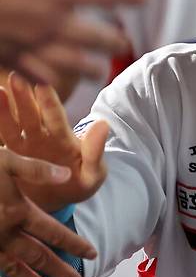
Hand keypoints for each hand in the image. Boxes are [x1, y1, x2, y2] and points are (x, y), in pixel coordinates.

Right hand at [0, 0, 146, 82]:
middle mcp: (49, 22)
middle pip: (91, 36)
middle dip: (110, 40)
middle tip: (124, 44)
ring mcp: (30, 43)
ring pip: (67, 61)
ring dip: (86, 67)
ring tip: (98, 72)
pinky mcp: (10, 57)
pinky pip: (33, 74)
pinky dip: (46, 80)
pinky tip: (53, 82)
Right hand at [0, 74, 107, 211]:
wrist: (61, 199)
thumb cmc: (81, 183)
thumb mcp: (93, 173)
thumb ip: (95, 151)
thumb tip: (104, 124)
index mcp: (64, 138)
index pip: (56, 118)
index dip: (49, 103)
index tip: (43, 86)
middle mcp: (43, 136)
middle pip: (32, 114)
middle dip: (24, 97)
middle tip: (17, 77)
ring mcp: (25, 145)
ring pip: (13, 124)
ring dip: (6, 107)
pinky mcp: (12, 155)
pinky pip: (3, 138)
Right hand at [0, 146, 96, 276]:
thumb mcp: (5, 160)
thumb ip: (36, 169)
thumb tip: (66, 175)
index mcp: (19, 210)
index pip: (55, 232)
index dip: (75, 244)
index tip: (92, 255)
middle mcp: (5, 231)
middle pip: (39, 256)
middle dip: (59, 270)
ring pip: (14, 267)